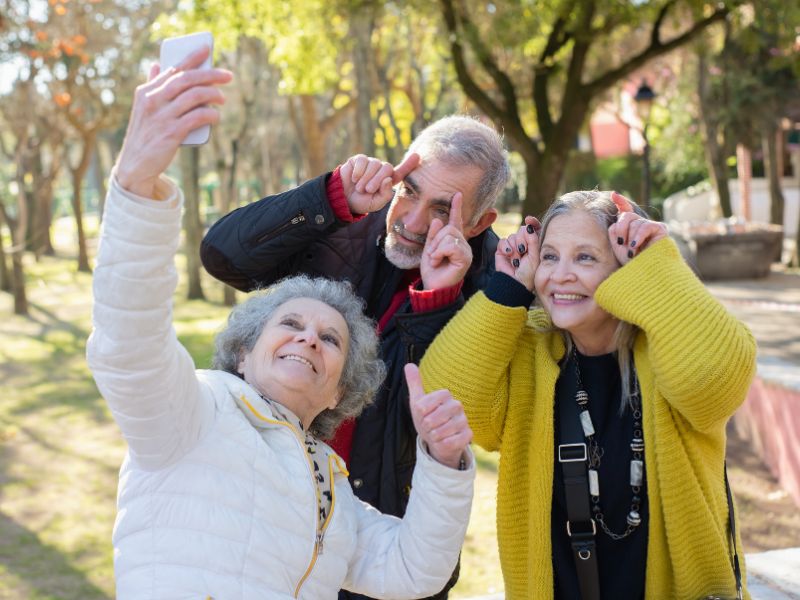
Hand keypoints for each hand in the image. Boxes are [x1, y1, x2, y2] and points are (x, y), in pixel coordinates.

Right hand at [114, 46, 232, 197]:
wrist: (135, 164)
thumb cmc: (145, 134)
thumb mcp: (143, 108)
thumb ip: (152, 86)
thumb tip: (155, 65)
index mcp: (146, 92)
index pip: (172, 69)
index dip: (191, 58)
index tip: (207, 49)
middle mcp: (153, 100)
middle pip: (186, 79)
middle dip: (210, 74)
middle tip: (227, 76)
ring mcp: (162, 116)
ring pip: (194, 96)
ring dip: (213, 94)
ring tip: (223, 98)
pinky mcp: (171, 133)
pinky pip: (197, 117)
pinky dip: (210, 114)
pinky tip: (216, 116)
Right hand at [340, 152, 419, 214]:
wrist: (344, 199)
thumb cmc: (362, 202)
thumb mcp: (375, 203)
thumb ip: (385, 194)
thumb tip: (388, 179)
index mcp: (388, 181)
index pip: (401, 172)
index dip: (409, 164)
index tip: (417, 156)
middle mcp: (381, 170)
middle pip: (387, 168)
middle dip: (377, 180)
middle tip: (368, 190)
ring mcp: (371, 163)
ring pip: (374, 164)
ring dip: (366, 178)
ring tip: (359, 188)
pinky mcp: (359, 160)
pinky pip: (363, 161)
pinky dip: (358, 172)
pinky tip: (354, 179)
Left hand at [405, 363, 471, 469]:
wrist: (438, 439)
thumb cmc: (428, 418)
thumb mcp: (418, 402)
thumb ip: (414, 383)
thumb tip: (409, 365)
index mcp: (445, 395)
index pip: (423, 405)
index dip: (419, 414)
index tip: (423, 415)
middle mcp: (457, 405)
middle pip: (431, 419)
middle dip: (425, 427)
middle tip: (429, 427)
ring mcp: (464, 420)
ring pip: (440, 432)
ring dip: (433, 436)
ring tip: (436, 434)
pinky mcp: (468, 435)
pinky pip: (450, 442)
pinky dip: (442, 444)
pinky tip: (443, 441)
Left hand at [419, 193, 473, 289]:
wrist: (433, 287)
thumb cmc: (432, 271)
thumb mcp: (429, 249)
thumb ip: (433, 235)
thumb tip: (437, 219)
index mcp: (453, 241)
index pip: (455, 221)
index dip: (456, 207)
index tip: (457, 194)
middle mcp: (462, 244)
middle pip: (448, 228)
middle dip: (435, 240)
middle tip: (433, 255)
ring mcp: (465, 250)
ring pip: (449, 235)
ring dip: (436, 248)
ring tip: (436, 260)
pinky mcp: (465, 258)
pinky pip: (450, 245)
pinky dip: (439, 253)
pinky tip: (438, 262)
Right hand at [494, 216, 540, 290]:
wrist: (515, 283)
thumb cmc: (529, 273)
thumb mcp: (535, 256)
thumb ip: (533, 240)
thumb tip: (529, 226)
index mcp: (535, 244)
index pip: (534, 228)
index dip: (532, 223)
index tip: (529, 220)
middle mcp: (524, 244)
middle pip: (522, 230)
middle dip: (523, 239)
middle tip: (523, 250)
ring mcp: (513, 246)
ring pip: (513, 236)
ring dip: (515, 247)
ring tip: (517, 258)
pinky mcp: (502, 250)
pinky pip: (503, 241)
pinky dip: (506, 247)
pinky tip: (509, 255)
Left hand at [608, 192, 667, 264]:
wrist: (642, 273)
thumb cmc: (630, 262)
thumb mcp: (617, 244)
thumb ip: (615, 228)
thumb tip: (619, 211)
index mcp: (629, 228)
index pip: (626, 211)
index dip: (621, 202)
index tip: (613, 195)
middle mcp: (640, 224)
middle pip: (626, 215)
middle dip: (621, 229)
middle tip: (621, 243)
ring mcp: (651, 226)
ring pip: (635, 222)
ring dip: (630, 238)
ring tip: (631, 252)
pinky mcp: (661, 229)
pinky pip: (645, 226)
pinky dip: (638, 236)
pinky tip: (635, 247)